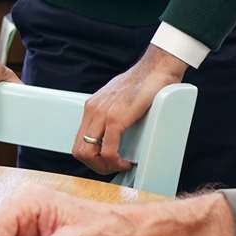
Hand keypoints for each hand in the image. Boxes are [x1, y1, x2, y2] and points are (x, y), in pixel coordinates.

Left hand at [71, 45, 187, 174]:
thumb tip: (118, 129)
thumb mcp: (120, 98)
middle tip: (114, 167)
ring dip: (104, 166)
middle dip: (96, 166)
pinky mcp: (116, 118)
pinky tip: (127, 162)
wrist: (157, 68)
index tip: (107, 161)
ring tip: (120, 165)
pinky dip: (115, 161)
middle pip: (79, 151)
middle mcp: (92, 110)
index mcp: (92, 107)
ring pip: (88, 153)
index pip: (79, 141)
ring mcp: (102, 114)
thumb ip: (114, 112)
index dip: (91, 158)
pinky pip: (108, 150)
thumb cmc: (144, 82)